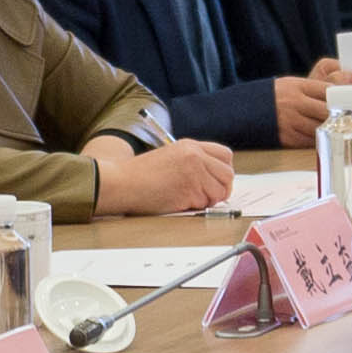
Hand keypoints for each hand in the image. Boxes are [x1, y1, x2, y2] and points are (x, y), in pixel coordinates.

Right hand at [90, 136, 237, 217]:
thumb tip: (216, 178)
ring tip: (188, 197)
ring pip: (219, 192)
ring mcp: (193, 174)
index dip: (224, 170)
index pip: (225, 155)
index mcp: (191, 146)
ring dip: (207, 200)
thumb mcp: (171, 156)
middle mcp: (195, 157)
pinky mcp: (188, 192)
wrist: (123, 182)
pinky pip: (204, 204)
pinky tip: (178, 201)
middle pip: (228, 174)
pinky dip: (194, 207)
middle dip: (222, 188)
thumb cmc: (142, 174)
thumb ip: (194, 161)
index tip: (218, 180)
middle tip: (209, 195)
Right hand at [271, 63, 351, 134]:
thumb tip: (348, 82)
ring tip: (339, 130)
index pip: (328, 90)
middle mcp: (294, 102)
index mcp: (297, 86)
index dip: (343, 97)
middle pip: (326, 110)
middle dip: (340, 116)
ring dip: (331, 130)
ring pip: (320, 128)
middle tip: (350, 119)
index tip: (351, 102)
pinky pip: (309, 141)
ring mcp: (290, 120)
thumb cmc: (276, 97)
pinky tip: (324, 138)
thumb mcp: (293, 84)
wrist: (246, 110)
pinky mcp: (287, 137)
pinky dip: (319, 140)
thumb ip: (317, 85)